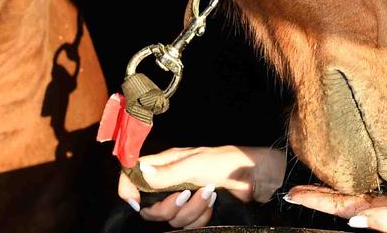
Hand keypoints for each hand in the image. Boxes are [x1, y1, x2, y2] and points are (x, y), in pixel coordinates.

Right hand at [117, 145, 285, 227]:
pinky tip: (213, 202)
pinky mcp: (198, 210)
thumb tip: (140, 172)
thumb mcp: (196, 164)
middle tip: (185, 195)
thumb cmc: (227, 162)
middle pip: (151, 207)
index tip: (135, 202)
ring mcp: (185, 197)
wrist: (257, 177)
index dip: (129, 188)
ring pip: (172, 218)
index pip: (135, 174)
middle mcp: (171, 181)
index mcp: (167, 164)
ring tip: (209, 194)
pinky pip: (189, 224)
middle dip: (168, 207)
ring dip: (191, 210)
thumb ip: (167, 172)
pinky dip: (201, 216)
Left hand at [284, 164, 386, 231]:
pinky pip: (378, 185)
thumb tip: (355, 222)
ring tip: (317, 180)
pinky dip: (361, 180)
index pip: (343, 208)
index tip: (292, 194)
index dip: (317, 202)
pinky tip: (356, 173)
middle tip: (295, 188)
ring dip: (337, 189)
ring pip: (359, 193)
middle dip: (321, 196)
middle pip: (346, 201)